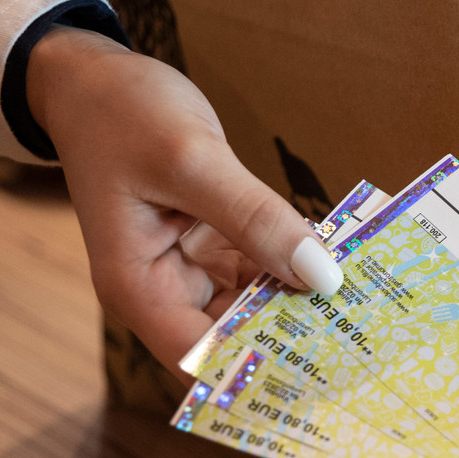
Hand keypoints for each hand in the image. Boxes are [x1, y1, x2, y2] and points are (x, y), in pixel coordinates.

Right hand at [25, 26, 341, 375]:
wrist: (91, 80)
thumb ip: (256, 218)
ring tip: (367, 313)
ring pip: (253, 308)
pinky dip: (293, 268)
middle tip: (366, 343)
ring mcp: (186, 271)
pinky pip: (258, 271)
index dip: (262, 375)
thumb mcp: (191, 160)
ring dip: (301, 305)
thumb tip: (322, 274)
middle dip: (293, 340)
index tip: (326, 378)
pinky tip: (339, 268)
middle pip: (235, 341)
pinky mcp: (208, 247)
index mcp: (138, 289)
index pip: (204, 362)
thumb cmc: (122, 114)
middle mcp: (161, 292)